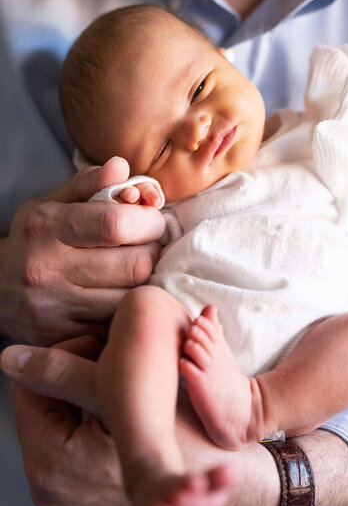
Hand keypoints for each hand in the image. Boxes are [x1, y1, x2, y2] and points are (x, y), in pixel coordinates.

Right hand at [0, 157, 164, 344]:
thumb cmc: (35, 241)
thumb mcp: (50, 205)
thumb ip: (88, 184)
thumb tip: (122, 166)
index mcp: (45, 228)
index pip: (115, 224)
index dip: (149, 222)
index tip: (154, 222)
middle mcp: (46, 270)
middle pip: (134, 265)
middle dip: (154, 252)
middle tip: (151, 246)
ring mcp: (55, 310)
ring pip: (132, 298)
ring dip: (148, 282)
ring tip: (139, 270)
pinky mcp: (63, 339)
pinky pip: (118, 325)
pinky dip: (130, 309)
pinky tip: (124, 296)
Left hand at [0, 340, 279, 505]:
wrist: (233, 490)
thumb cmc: (187, 436)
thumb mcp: (127, 397)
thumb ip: (66, 373)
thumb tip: (7, 356)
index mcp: (52, 460)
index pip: (30, 387)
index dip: (66, 354)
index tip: (105, 344)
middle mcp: (49, 485)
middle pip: (46, 404)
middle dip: (78, 375)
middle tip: (120, 360)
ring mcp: (67, 494)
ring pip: (63, 420)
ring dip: (89, 394)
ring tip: (129, 383)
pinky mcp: (86, 497)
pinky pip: (77, 444)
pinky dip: (96, 420)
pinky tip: (129, 410)